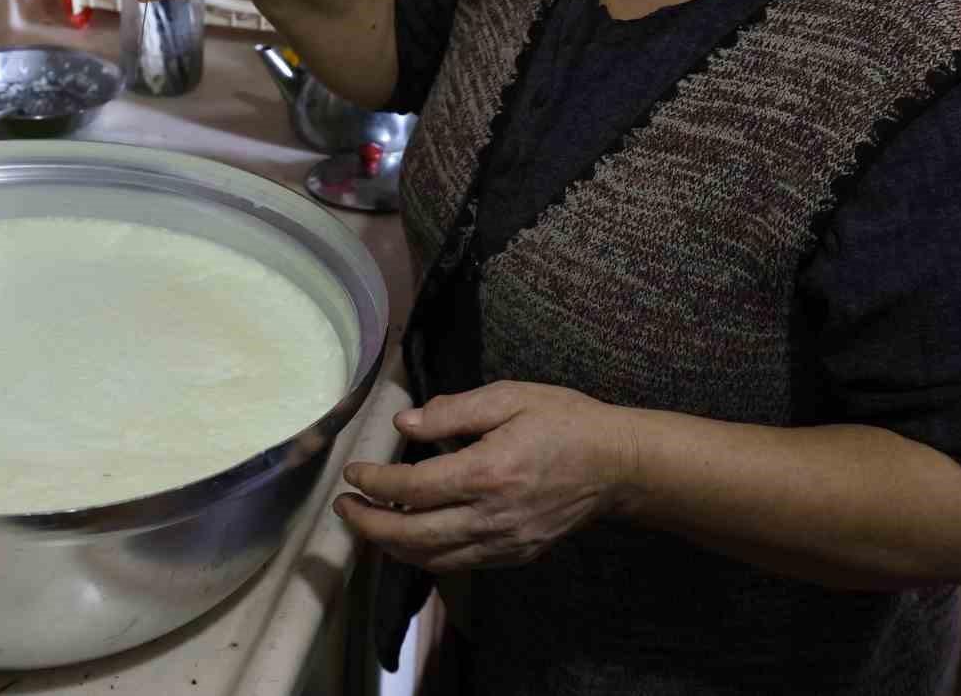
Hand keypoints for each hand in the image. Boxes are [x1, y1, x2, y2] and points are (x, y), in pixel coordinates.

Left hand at [333, 381, 636, 572]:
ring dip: (391, 545)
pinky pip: (458, 564)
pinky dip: (425, 556)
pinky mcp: (515, 556)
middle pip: (412, 534)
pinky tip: (411, 538)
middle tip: (343, 508)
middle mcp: (491, 516)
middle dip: (369, 523)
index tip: (353, 472)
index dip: (375, 481)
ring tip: (368, 523)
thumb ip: (453, 411)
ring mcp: (504, 543)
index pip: (413, 487)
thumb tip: (405, 423)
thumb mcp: (510, 397)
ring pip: (431, 558)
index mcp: (487, 472)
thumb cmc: (564, 421)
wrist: (617, 465)